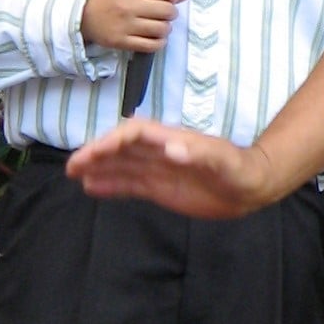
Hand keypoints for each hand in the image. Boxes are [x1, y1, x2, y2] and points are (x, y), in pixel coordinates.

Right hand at [67, 120, 278, 219]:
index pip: (133, 134)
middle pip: (121, 148)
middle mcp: (160, 152)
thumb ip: (198, 154)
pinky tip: (92, 188)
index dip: (111, 142)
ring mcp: (159, 169)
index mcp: (171, 139)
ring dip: (99, 168)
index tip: (92, 154)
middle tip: (71, 166)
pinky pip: (130, 184)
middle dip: (96, 154)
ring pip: (121, 166)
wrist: (252, 187)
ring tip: (74, 175)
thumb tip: (171, 148)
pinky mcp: (161, 187)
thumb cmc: (240, 169)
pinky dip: (110, 185)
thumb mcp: (222, 160)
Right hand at [81, 0, 186, 53]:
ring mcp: (126, 26)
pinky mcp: (122, 42)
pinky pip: (151, 46)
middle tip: (166, 13)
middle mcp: (129, 7)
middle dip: (172, 12)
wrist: (80, 15)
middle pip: (166, 10)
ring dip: (166, 28)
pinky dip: (159, 42)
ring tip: (159, 25)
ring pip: (162, 29)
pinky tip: (155, 38)